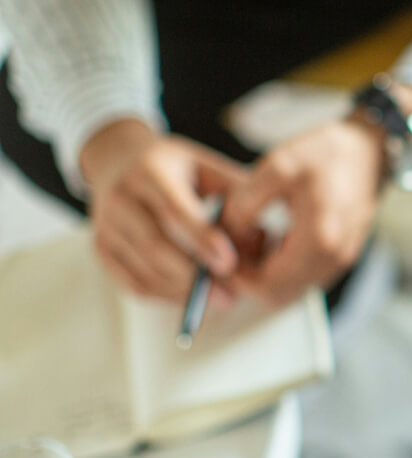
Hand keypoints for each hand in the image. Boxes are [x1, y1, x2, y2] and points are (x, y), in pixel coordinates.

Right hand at [79, 119, 243, 302]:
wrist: (118, 160)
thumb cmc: (175, 167)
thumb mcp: (206, 166)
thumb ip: (236, 194)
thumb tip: (263, 237)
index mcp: (149, 172)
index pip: (174, 209)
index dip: (202, 239)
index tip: (228, 263)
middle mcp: (120, 198)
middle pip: (155, 245)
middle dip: (195, 275)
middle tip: (231, 293)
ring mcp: (105, 226)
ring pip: (144, 270)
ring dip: (184, 291)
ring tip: (219, 297)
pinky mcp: (101, 249)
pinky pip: (134, 284)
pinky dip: (165, 296)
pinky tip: (191, 296)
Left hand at [221, 117, 386, 305]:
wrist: (368, 148)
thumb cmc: (326, 152)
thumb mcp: (277, 166)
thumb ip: (246, 204)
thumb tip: (231, 236)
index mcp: (318, 239)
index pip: (268, 287)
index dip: (238, 278)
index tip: (220, 252)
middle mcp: (334, 257)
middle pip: (279, 295)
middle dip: (251, 278)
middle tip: (232, 248)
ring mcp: (341, 259)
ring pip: (293, 289)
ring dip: (267, 274)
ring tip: (252, 240)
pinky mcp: (343, 255)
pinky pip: (307, 277)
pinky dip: (285, 267)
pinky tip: (275, 240)